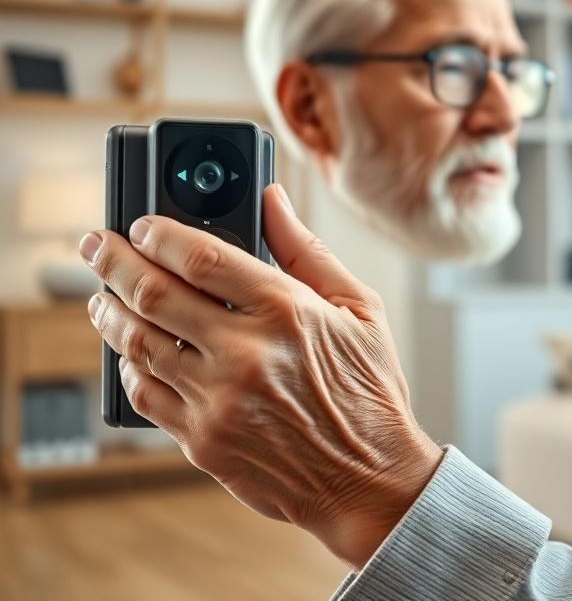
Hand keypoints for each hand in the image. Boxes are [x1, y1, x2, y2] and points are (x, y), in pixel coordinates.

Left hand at [80, 184, 441, 565]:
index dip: (158, 232)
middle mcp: (245, 352)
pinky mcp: (202, 439)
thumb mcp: (358, 308)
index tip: (143, 225)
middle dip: (112, 261)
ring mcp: (218, 399)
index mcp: (285, 310)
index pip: (199, 255)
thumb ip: (307, 250)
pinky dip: (128, 366)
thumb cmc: (367, 390)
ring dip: (109, 311)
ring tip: (102, 296)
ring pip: (136, 342)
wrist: (368, 478)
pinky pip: (144, 393)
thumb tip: (272, 200)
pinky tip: (130, 351)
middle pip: (153, 292)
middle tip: (96, 246)